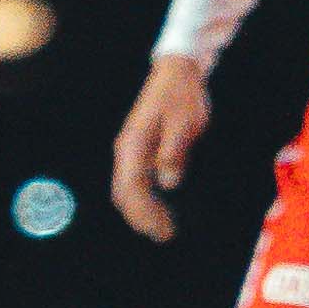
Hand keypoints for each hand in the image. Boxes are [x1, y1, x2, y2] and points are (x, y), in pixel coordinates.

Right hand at [110, 55, 215, 239]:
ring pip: (127, 189)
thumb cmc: (182, 95)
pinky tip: (161, 206)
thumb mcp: (184, 122)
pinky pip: (136, 181)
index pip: (131, 188)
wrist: (178, 71)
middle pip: (123, 193)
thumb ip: (174, 152)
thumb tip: (169, 182)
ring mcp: (131, 149)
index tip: (163, 229)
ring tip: (163, 227)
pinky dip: (145, 198)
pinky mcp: (140, 149)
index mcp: (134, 144)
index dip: (145, 213)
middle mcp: (126, 149)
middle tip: (165, 236)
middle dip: (141, 218)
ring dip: (142, 211)